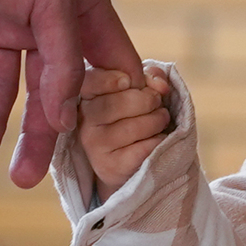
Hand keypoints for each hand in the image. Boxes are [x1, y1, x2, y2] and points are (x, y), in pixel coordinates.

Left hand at [0, 0, 140, 187]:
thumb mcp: (53, 4)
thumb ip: (62, 63)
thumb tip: (65, 119)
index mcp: (79, 15)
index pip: (103, 71)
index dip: (107, 109)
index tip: (108, 153)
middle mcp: (42, 26)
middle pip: (45, 94)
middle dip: (37, 136)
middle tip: (26, 179)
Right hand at [75, 64, 175, 194]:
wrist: (129, 162)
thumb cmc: (134, 117)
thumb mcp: (139, 90)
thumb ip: (148, 78)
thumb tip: (160, 85)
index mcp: (87, 95)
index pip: (90, 82)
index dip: (110, 79)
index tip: (127, 81)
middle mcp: (85, 120)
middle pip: (118, 103)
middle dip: (148, 99)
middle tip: (157, 103)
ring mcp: (94, 145)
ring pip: (134, 126)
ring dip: (158, 120)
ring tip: (160, 120)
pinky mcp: (110, 167)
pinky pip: (144, 148)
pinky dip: (158, 141)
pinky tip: (156, 140)